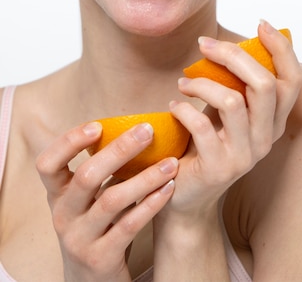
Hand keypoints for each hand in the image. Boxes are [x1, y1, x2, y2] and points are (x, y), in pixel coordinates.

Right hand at [36, 121, 177, 281]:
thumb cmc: (95, 228)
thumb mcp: (86, 201)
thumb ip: (101, 172)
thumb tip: (135, 129)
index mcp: (58, 196)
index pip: (47, 164)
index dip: (69, 142)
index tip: (97, 125)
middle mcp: (63, 216)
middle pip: (87, 176)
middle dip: (120, 149)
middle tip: (148, 130)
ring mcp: (79, 239)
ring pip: (112, 200)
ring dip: (145, 178)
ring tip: (171, 163)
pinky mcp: (100, 259)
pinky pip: (129, 226)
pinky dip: (151, 204)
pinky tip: (168, 189)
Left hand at [166, 20, 301, 215]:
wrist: (188, 194)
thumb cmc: (207, 143)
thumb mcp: (228, 111)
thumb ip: (237, 84)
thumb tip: (231, 44)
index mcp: (274, 120)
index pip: (293, 80)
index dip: (281, 49)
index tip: (261, 24)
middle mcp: (267, 137)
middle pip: (265, 84)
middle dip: (233, 56)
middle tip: (203, 45)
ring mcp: (245, 155)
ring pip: (233, 102)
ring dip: (202, 83)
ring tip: (183, 82)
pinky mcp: (219, 167)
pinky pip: (202, 127)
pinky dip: (184, 109)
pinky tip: (174, 106)